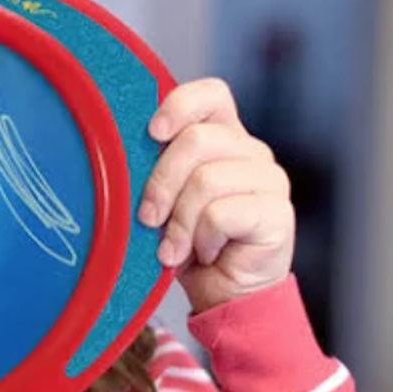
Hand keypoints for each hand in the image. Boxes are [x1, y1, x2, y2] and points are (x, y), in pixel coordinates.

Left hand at [138, 78, 293, 313]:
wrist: (222, 296)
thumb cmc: (185, 245)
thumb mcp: (162, 201)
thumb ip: (152, 170)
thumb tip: (114, 156)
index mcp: (223, 137)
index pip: (211, 95)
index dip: (179, 105)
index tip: (152, 133)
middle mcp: (251, 151)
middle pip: (198, 140)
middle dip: (161, 183)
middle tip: (147, 219)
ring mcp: (270, 180)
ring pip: (207, 179)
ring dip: (179, 222)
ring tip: (172, 248)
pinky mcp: (278, 213)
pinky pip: (222, 214)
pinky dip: (201, 239)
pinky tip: (203, 254)